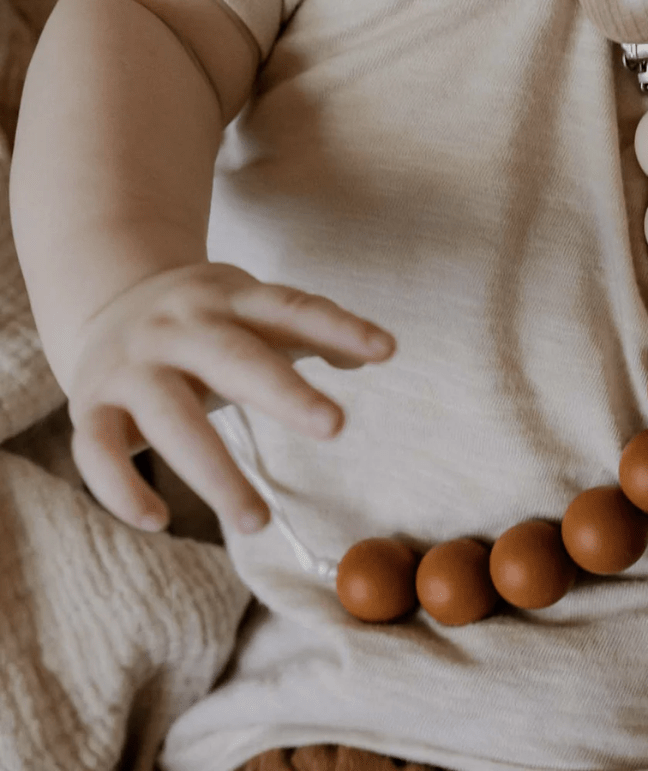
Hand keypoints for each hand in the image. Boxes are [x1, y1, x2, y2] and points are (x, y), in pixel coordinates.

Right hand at [65, 262, 394, 535]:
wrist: (106, 296)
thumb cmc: (205, 317)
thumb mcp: (255, 308)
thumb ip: (312, 329)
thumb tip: (376, 352)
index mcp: (229, 297)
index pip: (291, 308)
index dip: (339, 327)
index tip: (386, 350)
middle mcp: (180, 327)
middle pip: (234, 358)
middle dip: (284, 393)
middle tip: (336, 426)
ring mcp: (133, 366)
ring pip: (170, 418)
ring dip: (213, 472)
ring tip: (259, 522)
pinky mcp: (92, 404)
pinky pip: (96, 449)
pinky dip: (121, 487)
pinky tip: (157, 522)